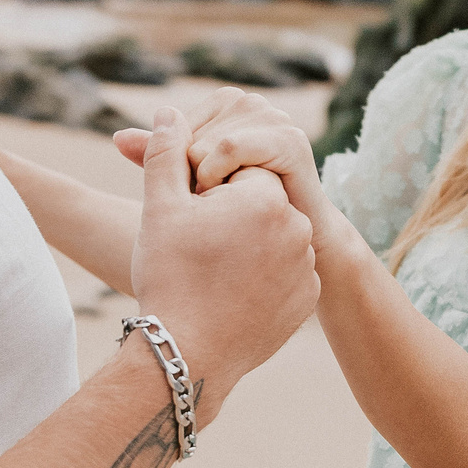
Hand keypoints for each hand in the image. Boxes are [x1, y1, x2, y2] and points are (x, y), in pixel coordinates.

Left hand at [114, 88, 330, 227]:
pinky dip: (219, 176)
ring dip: (207, 182)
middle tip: (220, 203)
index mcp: (228, 103)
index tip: (203, 193)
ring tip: (229, 202)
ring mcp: (274, 117)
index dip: (182, 169)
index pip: (176, 129)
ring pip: (205, 144)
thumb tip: (117, 138)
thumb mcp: (189, 185)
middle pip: (189, 137)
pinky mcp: (289, 139)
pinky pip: (227, 147)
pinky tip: (233, 197)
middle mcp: (251, 102)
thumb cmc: (238, 219)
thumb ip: (159, 160)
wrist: (293, 247)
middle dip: (195, 177)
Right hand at [127, 107, 317, 414]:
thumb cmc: (169, 277)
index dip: (209, 191)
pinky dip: (262, 279)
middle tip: (197, 250)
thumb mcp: (160, 207)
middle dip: (231, 218)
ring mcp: (307, 268)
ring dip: (248, 247)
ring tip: (212, 275)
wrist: (186, 356)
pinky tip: (231, 295)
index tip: (190, 220)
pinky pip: (284, 275)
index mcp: (267, 197)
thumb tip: (169, 111)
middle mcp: (298, 228)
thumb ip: (166, 152)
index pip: (239, 173)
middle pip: (259, 205)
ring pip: (273, 240)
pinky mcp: (307, 300)